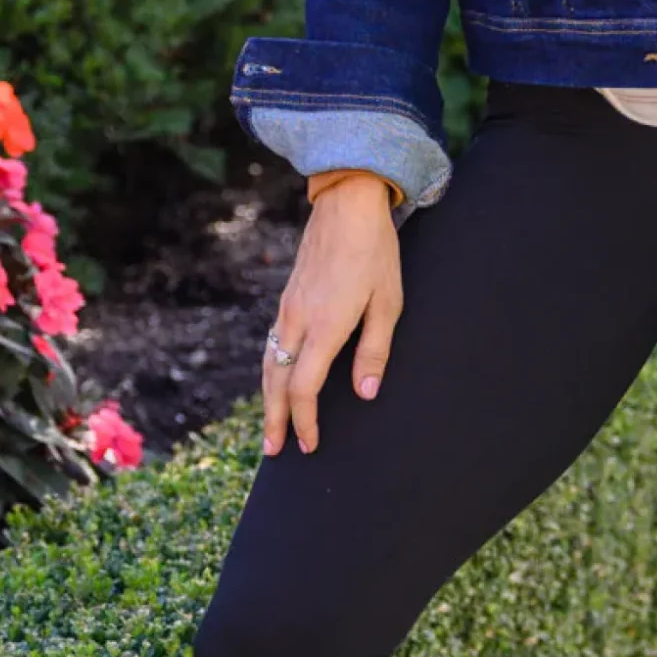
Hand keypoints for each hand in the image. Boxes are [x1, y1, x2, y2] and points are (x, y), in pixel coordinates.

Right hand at [263, 173, 401, 455]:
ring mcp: (288, 308)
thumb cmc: (375, 254)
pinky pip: (272, 344)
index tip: (310, 444)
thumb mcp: (388, 304)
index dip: (305, 420)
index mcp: (325, 327)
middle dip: (275, 419)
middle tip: (273, 450)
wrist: (346, 205)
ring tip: (271, 425)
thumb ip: (375, 352)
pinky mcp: (288, 297)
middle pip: (277, 382)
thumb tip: (365, 395)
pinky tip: (277, 380)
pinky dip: (271, 371)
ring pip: (270, 363)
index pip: (305, 388)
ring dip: (268, 398)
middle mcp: (298, 321)